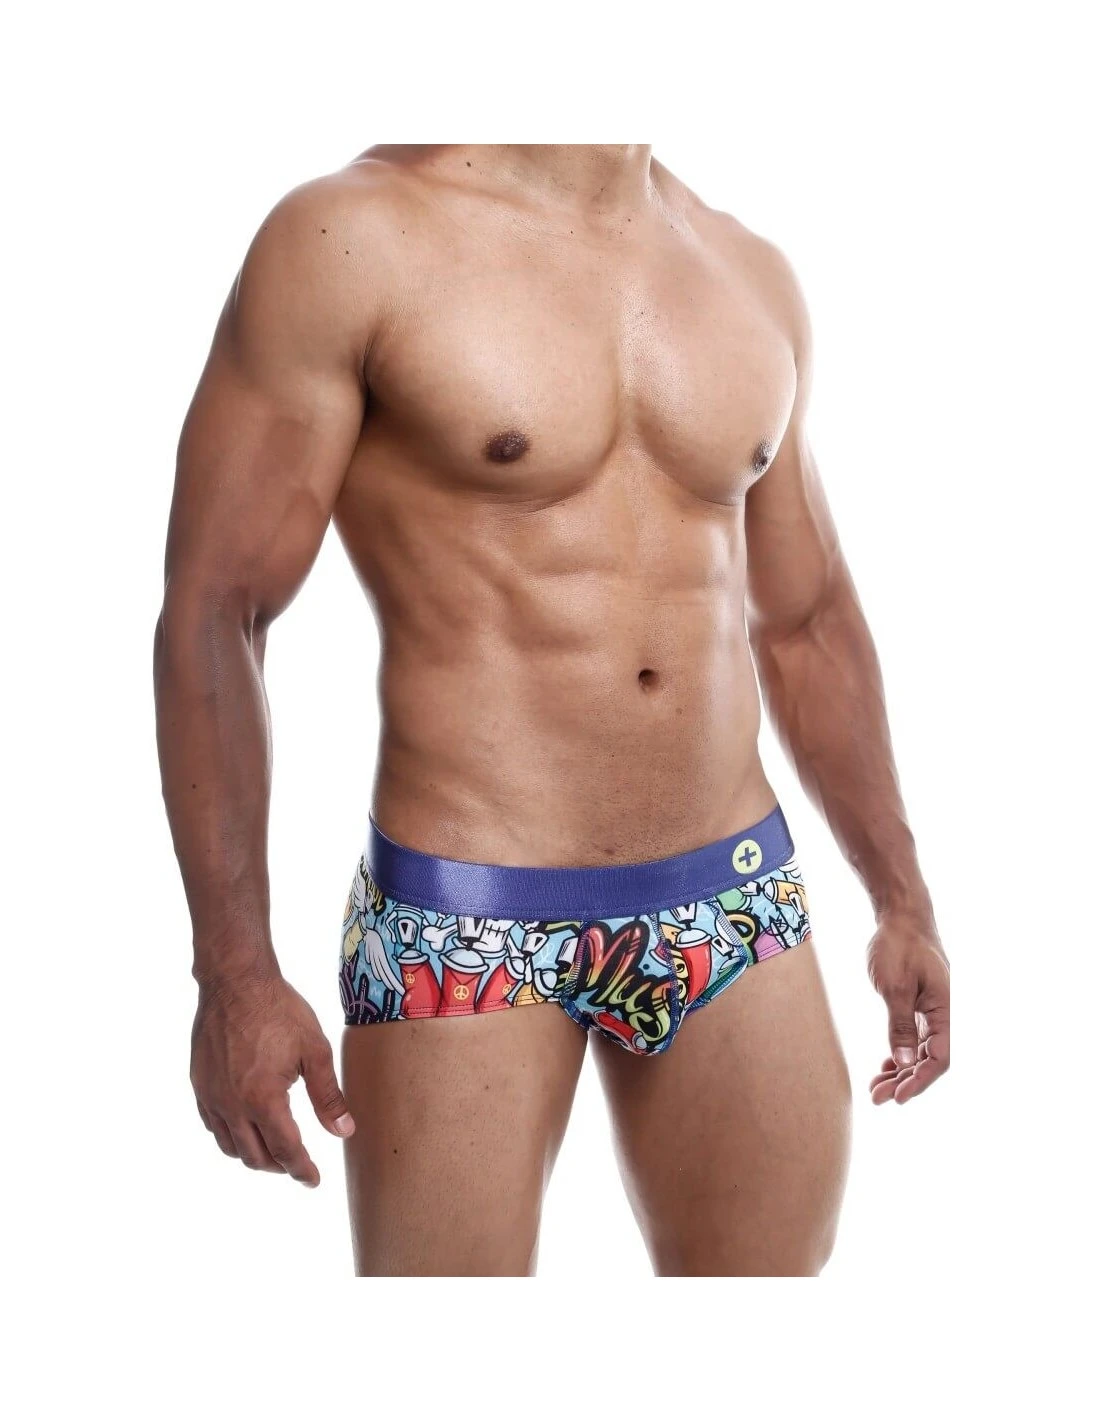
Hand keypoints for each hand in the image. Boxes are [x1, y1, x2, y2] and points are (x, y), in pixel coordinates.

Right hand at [190, 970, 354, 1185]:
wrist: (236, 981)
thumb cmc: (279, 1010)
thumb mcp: (315, 1050)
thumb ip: (328, 1096)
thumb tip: (344, 1131)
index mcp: (263, 1100)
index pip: (285, 1150)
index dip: (301, 1170)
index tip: (313, 1180)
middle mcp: (232, 1105)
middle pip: (255, 1156)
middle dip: (279, 1166)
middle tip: (297, 1164)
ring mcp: (211, 1096)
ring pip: (229, 1146)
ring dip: (253, 1155)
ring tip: (273, 1151)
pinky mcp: (199, 1083)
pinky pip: (212, 1124)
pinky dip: (230, 1136)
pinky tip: (244, 1127)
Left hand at [866, 912, 949, 1103]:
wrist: (902, 916)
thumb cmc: (900, 946)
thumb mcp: (895, 986)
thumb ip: (900, 1025)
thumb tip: (904, 1062)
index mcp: (946, 1009)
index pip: (939, 1057)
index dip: (919, 1080)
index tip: (897, 1097)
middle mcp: (945, 1013)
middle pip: (931, 1059)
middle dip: (906, 1081)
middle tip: (877, 1098)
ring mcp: (934, 1010)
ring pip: (922, 1050)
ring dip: (901, 1070)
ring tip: (877, 1087)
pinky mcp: (921, 1005)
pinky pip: (916, 1037)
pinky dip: (902, 1053)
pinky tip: (886, 1066)